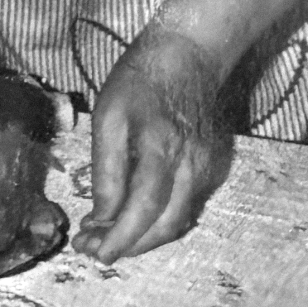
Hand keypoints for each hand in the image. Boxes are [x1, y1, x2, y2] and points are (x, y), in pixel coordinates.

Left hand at [73, 25, 232, 263]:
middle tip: (95, 250)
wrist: (190, 53)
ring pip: (178, 220)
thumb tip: (102, 212)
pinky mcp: (213, 167)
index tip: (94, 253)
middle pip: (164, 225)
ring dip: (144, 238)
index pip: (142, 211)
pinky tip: (133, 215)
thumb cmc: (140, 80)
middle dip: (130, 246)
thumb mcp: (108, 115)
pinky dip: (160, 218)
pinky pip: (186, 204)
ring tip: (109, 238)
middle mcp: (191, 166)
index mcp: (161, 150)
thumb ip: (107, 167)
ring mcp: (207, 168)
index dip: (119, 238)